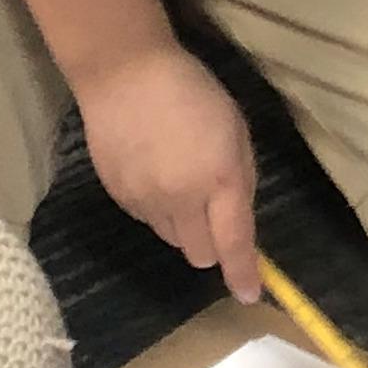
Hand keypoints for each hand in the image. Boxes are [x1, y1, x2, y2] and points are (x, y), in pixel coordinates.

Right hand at [73, 41, 261, 299]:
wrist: (124, 73)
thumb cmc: (192, 92)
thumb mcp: (235, 129)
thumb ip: (240, 178)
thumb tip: (238, 222)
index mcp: (219, 179)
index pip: (234, 242)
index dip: (243, 273)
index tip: (248, 295)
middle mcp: (181, 199)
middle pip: (200, 253)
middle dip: (212, 243)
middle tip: (212, 209)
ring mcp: (145, 201)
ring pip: (172, 238)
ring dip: (184, 224)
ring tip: (178, 177)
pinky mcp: (118, 196)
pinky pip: (147, 220)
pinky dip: (157, 208)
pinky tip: (153, 170)